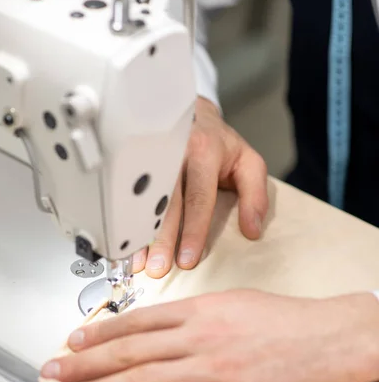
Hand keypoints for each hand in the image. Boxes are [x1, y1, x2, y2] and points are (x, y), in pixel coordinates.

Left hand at [41, 290, 378, 381]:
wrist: (328, 338)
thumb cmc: (282, 318)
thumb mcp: (232, 301)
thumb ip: (194, 313)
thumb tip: (158, 326)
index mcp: (199, 310)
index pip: (137, 322)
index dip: (100, 333)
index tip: (73, 343)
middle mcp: (200, 338)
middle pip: (131, 352)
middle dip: (87, 363)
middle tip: (55, 372)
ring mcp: (215, 370)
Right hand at [134, 97, 267, 277]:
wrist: (191, 113)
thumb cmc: (221, 145)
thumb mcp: (249, 162)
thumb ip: (256, 195)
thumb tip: (252, 231)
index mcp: (205, 151)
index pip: (199, 197)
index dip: (193, 230)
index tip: (187, 259)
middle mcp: (175, 152)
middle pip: (167, 201)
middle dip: (162, 238)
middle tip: (158, 268)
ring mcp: (153, 156)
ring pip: (146, 199)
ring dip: (141, 234)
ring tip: (137, 263)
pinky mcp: (139, 161)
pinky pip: (133, 194)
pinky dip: (129, 222)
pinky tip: (125, 244)